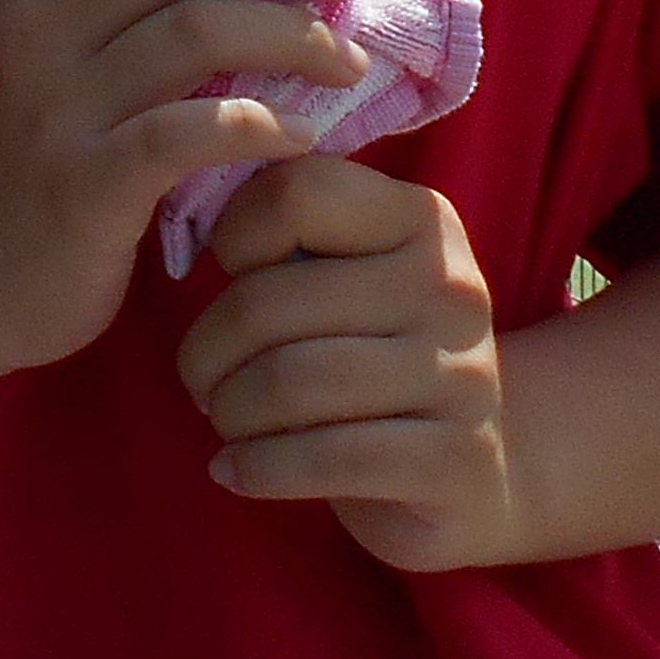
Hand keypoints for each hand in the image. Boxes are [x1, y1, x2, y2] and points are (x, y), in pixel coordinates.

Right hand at [0, 0, 362, 387]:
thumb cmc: (34, 158)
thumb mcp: (51, 58)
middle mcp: (33, 33)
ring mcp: (55, 110)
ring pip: (193, 33)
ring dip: (291, 34)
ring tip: (345, 56)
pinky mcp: (85, 187)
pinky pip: (187, 134)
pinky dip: (259, 124)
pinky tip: (305, 132)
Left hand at [178, 159, 517, 570]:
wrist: (470, 464)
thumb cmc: (370, 352)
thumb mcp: (340, 274)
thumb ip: (287, 229)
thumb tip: (189, 188)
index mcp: (421, 220)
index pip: (294, 193)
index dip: (233, 237)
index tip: (228, 278)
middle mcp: (451, 287)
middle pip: (268, 303)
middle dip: (206, 351)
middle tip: (200, 379)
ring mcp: (463, 375)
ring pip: (289, 384)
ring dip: (229, 411)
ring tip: (223, 421)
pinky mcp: (458, 459)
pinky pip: (326, 460)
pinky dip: (258, 468)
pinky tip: (236, 470)